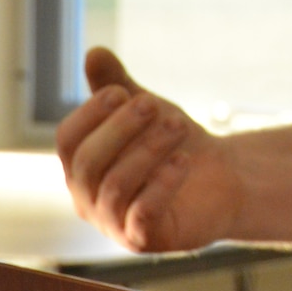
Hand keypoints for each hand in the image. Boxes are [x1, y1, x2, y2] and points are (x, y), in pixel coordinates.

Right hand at [55, 48, 243, 252]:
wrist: (223, 179)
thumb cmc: (173, 144)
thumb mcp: (148, 111)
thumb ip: (118, 86)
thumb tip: (94, 51)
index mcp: (82, 166)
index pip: (68, 140)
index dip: (90, 114)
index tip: (121, 92)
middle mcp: (88, 199)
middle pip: (88, 163)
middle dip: (121, 129)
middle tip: (155, 105)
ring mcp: (114, 223)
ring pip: (115, 187)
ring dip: (148, 151)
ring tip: (179, 125)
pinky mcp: (146, 239)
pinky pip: (142, 214)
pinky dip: (162, 184)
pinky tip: (184, 160)